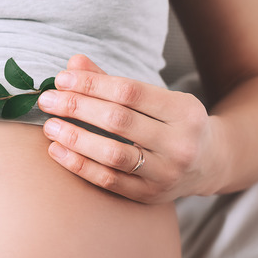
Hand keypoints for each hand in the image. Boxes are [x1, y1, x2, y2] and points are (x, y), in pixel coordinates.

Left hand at [38, 55, 225, 203]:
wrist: (209, 164)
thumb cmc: (172, 123)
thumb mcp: (155, 99)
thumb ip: (113, 83)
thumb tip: (74, 62)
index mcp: (184, 110)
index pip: (129, 92)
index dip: (91, 84)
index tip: (61, 80)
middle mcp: (179, 142)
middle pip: (118, 121)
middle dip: (77, 108)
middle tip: (47, 101)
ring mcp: (166, 172)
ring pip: (113, 154)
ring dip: (76, 138)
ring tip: (50, 127)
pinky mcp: (149, 195)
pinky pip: (108, 180)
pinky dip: (79, 165)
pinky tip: (57, 151)